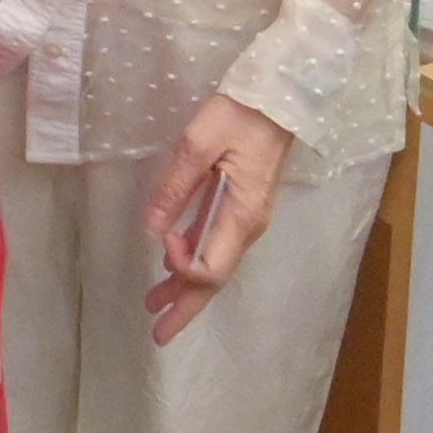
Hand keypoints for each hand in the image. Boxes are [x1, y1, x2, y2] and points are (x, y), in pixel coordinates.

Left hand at [140, 94, 296, 345]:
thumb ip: (175, 186)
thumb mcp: (199, 142)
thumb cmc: (240, 115)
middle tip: (157, 334)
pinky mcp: (242, 207)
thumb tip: (153, 228)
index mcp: (242, 216)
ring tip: (154, 305)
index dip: (182, 264)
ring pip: (215, 264)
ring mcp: (247, 219)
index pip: (211, 268)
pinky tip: (173, 266)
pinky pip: (216, 245)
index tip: (164, 236)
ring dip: (185, 287)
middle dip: (185, 307)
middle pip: (214, 279)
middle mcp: (248, 226)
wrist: (279, 99)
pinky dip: (193, 261)